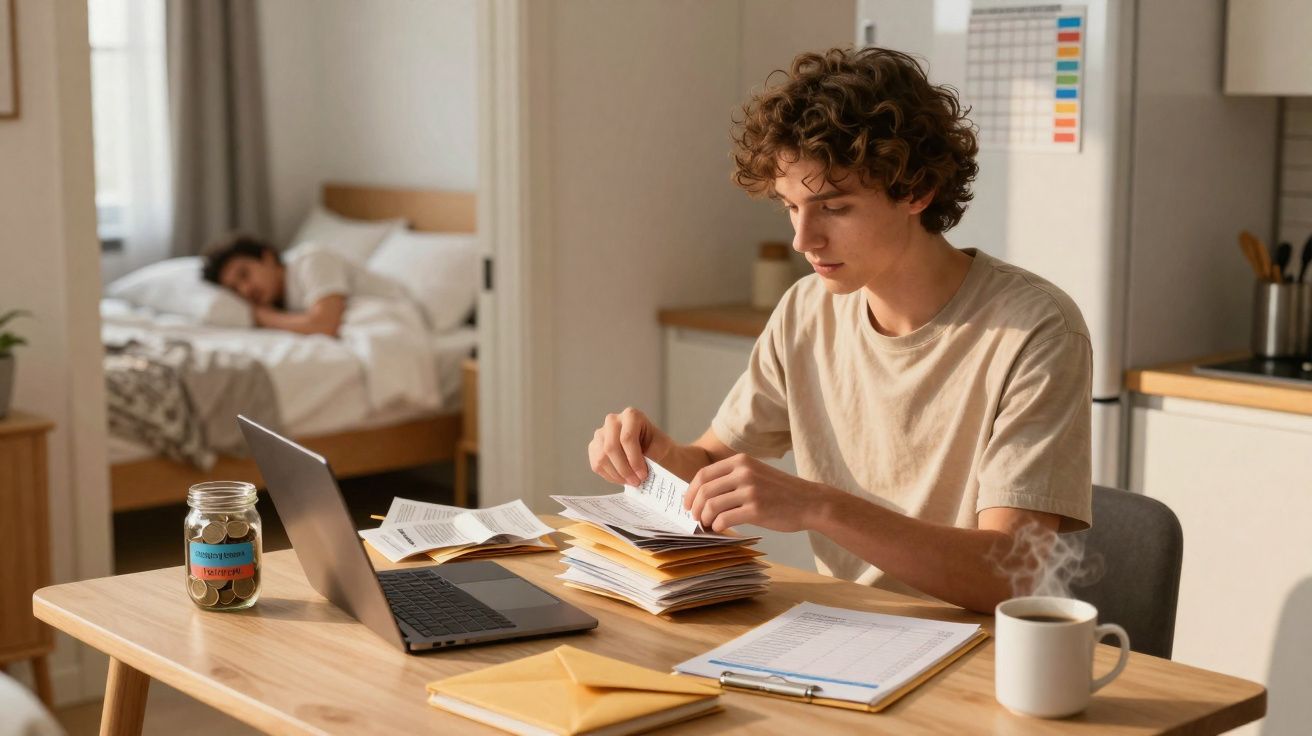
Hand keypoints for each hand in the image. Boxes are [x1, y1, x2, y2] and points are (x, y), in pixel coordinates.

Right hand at [587, 407, 674, 485]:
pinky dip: (610, 476)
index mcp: (631, 415)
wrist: (650, 448)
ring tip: (631, 481)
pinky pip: (597, 465)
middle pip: (611, 447)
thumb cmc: (655, 446)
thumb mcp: (661, 447)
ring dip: (617, 475)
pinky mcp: (594, 447)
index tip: (642, 474)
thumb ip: (651, 456)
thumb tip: (640, 472)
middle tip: (636, 481)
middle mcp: (613, 421)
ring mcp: (601, 433)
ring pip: (602, 457)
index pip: (627, 438)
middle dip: (624, 469)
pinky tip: (622, 479)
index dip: (634, 459)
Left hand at [683, 454, 825, 532]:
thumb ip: (732, 478)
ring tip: (708, 525)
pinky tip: (721, 528)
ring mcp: (750, 491)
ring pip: (711, 506)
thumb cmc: (781, 492)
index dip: (691, 491)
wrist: (810, 502)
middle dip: (695, 507)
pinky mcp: (756, 510)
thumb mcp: (756, 473)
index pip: (704, 474)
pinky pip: (724, 519)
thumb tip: (702, 495)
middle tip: (696, 518)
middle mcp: (744, 472)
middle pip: (704, 491)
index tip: (688, 504)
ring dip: (705, 519)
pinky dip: (717, 526)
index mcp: (741, 461)